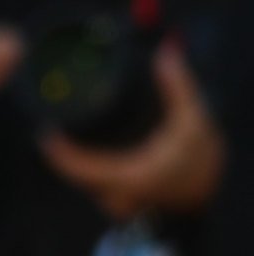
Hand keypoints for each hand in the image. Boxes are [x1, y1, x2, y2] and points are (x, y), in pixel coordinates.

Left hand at [44, 38, 225, 222]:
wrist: (209, 194)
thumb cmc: (199, 162)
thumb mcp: (192, 121)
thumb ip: (178, 88)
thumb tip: (164, 54)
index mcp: (126, 178)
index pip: (78, 168)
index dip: (58, 152)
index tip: (46, 132)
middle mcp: (114, 195)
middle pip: (75, 175)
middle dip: (62, 154)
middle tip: (53, 126)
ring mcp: (114, 201)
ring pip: (83, 182)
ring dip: (72, 162)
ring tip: (62, 135)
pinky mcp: (118, 200)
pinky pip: (93, 184)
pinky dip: (86, 168)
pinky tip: (81, 151)